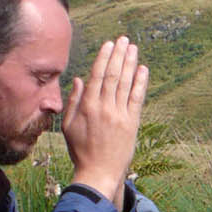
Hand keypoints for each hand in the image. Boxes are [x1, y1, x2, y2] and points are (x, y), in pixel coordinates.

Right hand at [62, 36, 147, 208]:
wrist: (99, 172)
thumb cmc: (81, 150)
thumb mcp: (68, 126)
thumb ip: (74, 101)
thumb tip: (79, 79)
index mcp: (87, 107)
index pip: (97, 76)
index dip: (104, 58)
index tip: (109, 44)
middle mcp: (104, 107)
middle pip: (113, 75)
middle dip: (119, 55)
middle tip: (124, 39)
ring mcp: (120, 115)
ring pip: (126, 83)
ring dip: (131, 63)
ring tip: (133, 48)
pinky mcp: (132, 123)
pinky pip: (137, 98)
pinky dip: (141, 83)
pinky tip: (143, 69)